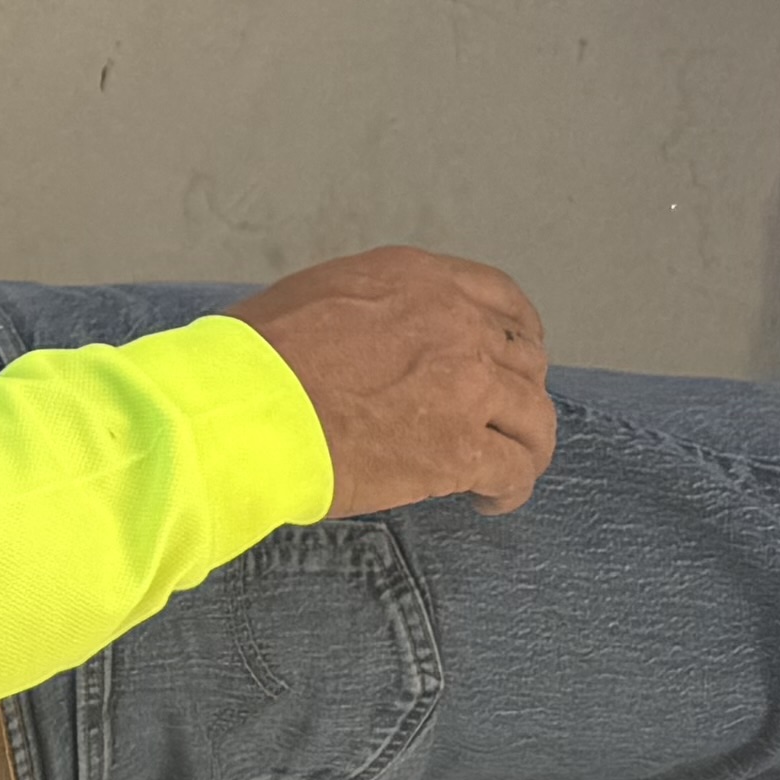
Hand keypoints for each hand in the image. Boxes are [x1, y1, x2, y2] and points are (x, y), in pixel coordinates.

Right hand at [232, 248, 557, 517]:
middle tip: (496, 422)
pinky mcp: (461, 450)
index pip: (500, 297)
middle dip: (516, 392)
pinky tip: (486, 501)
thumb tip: (379, 340)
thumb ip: (372, 311)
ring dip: (524, 445)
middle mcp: (456, 324)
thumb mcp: (318, 297)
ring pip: (534, 417)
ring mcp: (467, 386)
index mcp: (418, 278)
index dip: (515, 333)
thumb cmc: (256, 357)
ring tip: (501, 470)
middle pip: (524, 360)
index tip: (508, 359)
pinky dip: (510, 489)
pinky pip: (515, 471)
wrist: (245, 409)